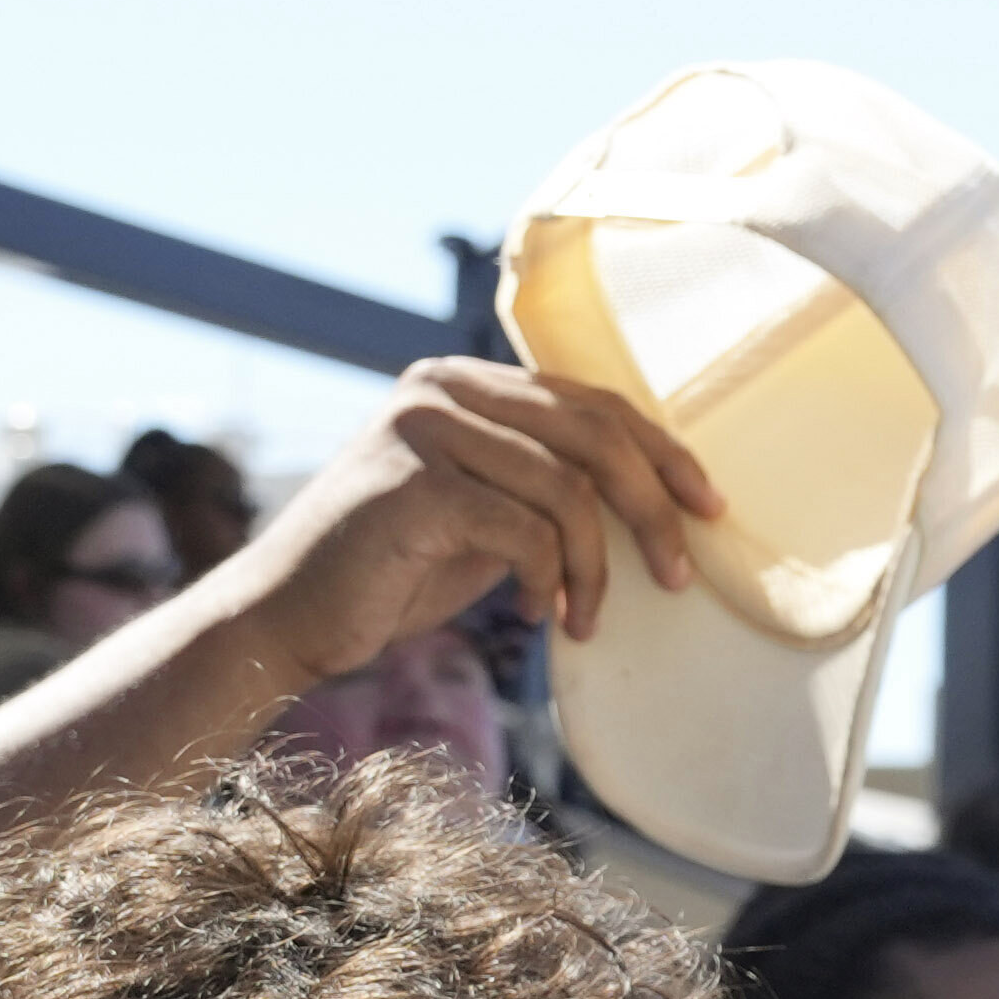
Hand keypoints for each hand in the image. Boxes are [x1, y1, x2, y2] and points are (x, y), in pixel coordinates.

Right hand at [194, 362, 719, 699]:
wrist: (290, 616)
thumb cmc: (395, 572)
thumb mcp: (485, 513)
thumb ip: (545, 485)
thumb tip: (652, 497)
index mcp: (466, 382)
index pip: (592, 403)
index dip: (662, 453)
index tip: (709, 508)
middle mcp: (443, 387)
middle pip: (594, 434)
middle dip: (652, 508)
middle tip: (678, 574)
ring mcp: (423, 429)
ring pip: (567, 489)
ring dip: (594, 568)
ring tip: (584, 617)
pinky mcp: (414, 485)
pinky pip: (525, 529)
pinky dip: (546, 580)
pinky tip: (531, 614)